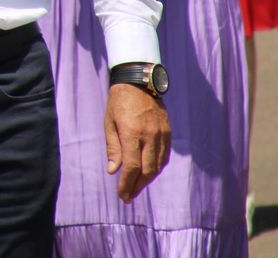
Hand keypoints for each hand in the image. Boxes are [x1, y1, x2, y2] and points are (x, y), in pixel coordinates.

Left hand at [103, 83, 171, 201]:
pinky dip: (157, 167)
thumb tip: (113, 171)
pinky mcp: (168, 131)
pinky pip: (165, 156)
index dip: (127, 184)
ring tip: (137, 187)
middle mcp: (149, 135)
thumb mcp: (109, 123)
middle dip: (137, 186)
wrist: (139, 81)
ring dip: (148, 180)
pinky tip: (149, 172)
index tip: (122, 194)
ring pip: (158, 165)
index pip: (132, 167)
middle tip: (128, 196)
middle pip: (147, 170)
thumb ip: (113, 147)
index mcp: (132, 133)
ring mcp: (161, 134)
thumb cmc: (118, 102)